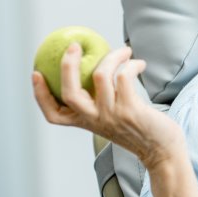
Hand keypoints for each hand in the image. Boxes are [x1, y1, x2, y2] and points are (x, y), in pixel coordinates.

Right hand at [32, 44, 185, 169]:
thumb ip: (101, 102)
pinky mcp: (130, 110)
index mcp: (86, 123)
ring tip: (125, 50)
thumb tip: (96, 67)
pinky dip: (131, 64)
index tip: (36, 73)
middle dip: (67, 65)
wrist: (161, 150)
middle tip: (74, 46)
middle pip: (69, 92)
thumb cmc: (139, 128)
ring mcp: (111, 115)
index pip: (53, 114)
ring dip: (113, 56)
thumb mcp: (112, 118)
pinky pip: (124, 76)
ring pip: (100, 76)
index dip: (40, 94)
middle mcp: (94, 120)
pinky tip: (139, 64)